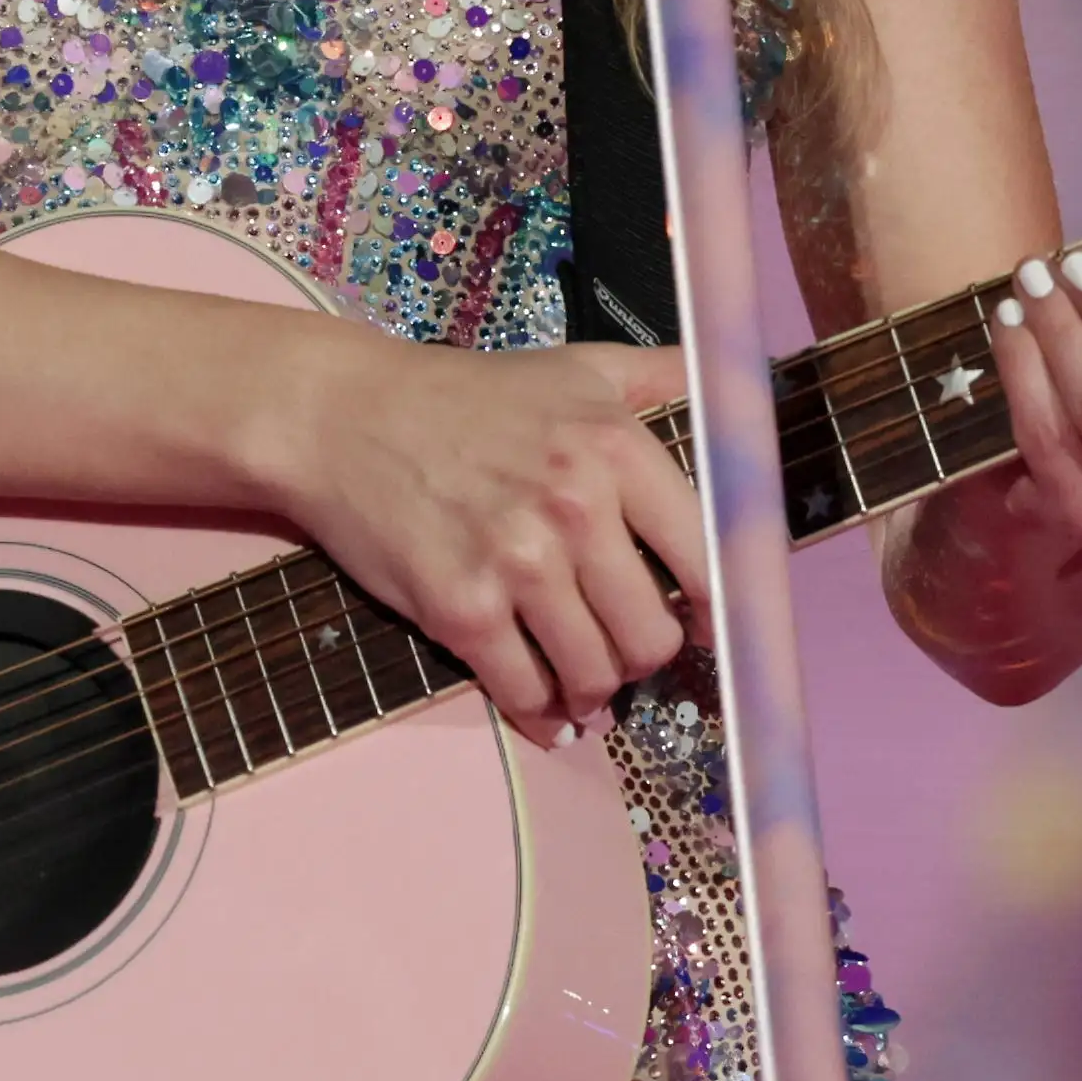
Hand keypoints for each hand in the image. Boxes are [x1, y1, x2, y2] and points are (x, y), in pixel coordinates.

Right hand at [275, 338, 708, 747]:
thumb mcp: (575, 367)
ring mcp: (518, 563)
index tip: (702, 628)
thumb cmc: (464, 394)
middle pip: (652, 635)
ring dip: (594, 691)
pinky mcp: (463, 610)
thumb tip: (737, 380)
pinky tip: (546, 711)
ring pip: (596, 673)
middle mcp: (576, 506)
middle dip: (644, 657)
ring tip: (586, 686)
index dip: (711, 610)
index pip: (705, 560)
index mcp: (616, 448)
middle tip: (625, 654)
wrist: (344, 415)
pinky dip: (541, 713)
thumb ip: (659, 375)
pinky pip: (525, 691)